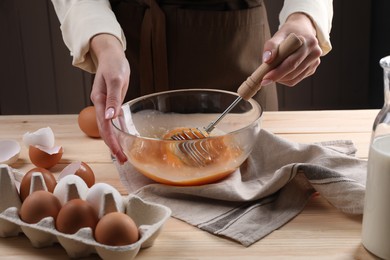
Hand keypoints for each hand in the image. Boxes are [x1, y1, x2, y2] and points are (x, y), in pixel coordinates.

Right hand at [90, 34, 129, 163]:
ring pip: (109, 127)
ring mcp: (107, 104)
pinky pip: (115, 120)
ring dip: (115, 140)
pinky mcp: (113, 102)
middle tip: (122, 160)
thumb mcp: (116, 79)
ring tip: (123, 154)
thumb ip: (113, 98)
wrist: (111, 54)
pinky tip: (124, 137)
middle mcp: (101, 105)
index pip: (105, 126)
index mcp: (100, 100)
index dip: (111, 141)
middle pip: (105, 130)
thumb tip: (111, 117)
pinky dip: (119, 130)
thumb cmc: (114, 64)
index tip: (118, 153)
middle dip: (113, 146)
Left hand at [261, 13, 322, 86]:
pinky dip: (286, 79)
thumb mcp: (279, 35)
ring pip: (295, 78)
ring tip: (270, 74)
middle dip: (277, 77)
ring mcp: (315, 62)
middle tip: (264, 80)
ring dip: (281, 79)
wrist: (301, 30)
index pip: (291, 62)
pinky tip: (279, 74)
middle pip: (293, 71)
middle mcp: (315, 52)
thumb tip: (267, 60)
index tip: (264, 78)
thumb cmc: (288, 34)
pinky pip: (297, 79)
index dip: (277, 72)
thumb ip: (271, 46)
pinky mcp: (312, 68)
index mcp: (308, 42)